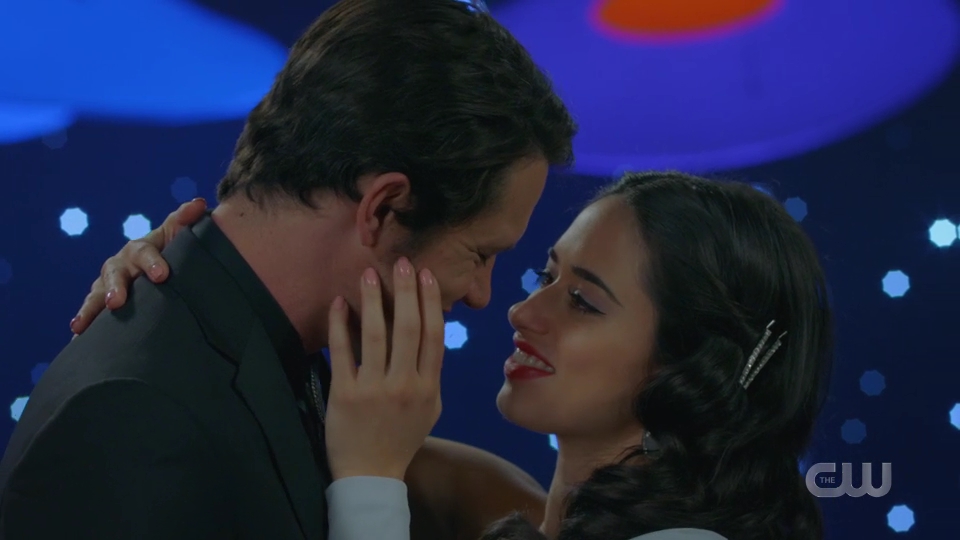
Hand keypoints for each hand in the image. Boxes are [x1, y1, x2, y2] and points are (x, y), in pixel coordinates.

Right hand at [70, 198, 206, 334]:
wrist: (161, 268)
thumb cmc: (172, 251)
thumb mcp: (178, 234)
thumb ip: (185, 220)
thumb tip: (198, 203)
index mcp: (141, 249)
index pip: (145, 253)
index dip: (152, 262)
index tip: (162, 275)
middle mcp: (121, 265)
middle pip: (114, 274)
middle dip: (114, 287)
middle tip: (116, 302)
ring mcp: (109, 284)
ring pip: (96, 294)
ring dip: (90, 307)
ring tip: (83, 324)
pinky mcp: (102, 302)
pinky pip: (92, 312)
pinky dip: (84, 321)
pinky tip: (76, 335)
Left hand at [325, 258, 444, 480]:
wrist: (371, 474)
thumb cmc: (401, 438)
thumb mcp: (430, 408)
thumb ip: (431, 374)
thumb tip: (431, 335)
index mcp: (428, 386)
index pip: (433, 336)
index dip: (431, 302)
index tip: (426, 276)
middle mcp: (405, 385)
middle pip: (408, 328)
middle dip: (406, 291)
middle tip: (402, 263)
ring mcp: (374, 389)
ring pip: (376, 335)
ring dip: (373, 300)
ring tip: (369, 274)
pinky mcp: (346, 393)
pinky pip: (343, 352)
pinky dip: (341, 325)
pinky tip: (339, 303)